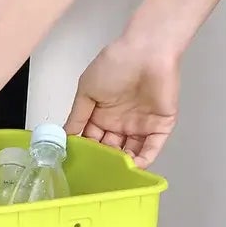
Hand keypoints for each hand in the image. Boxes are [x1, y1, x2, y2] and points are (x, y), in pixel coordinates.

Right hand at [65, 36, 180, 167]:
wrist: (145, 51)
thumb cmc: (114, 64)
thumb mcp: (87, 91)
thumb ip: (76, 117)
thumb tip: (65, 139)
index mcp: (102, 115)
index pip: (93, 141)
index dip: (87, 153)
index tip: (79, 167)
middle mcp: (121, 123)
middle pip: (111, 150)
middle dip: (105, 163)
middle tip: (97, 175)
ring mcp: (141, 126)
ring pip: (131, 153)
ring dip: (123, 164)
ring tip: (114, 175)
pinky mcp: (160, 126)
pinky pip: (152, 148)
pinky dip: (143, 160)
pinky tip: (133, 168)